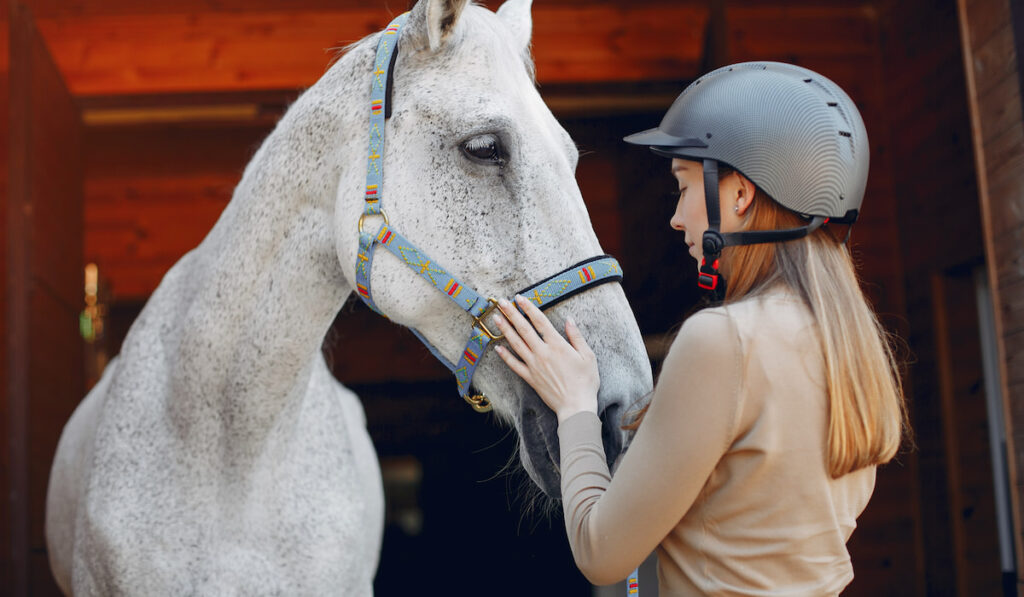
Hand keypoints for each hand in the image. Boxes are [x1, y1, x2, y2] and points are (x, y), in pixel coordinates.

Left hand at [493, 295, 599, 423]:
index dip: (529, 308)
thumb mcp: (588, 356)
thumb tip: (569, 320)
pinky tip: (498, 348)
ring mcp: (534, 365)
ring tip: (496, 318)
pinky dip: (505, 356)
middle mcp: (542, 352)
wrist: (576, 406)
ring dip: (505, 329)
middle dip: (511, 314)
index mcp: (557, 345)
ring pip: (516, 344)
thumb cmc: (585, 381)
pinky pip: (514, 365)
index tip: (520, 298)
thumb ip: (576, 336)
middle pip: (524, 329)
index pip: (539, 321)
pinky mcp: (530, 378)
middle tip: (501, 302)